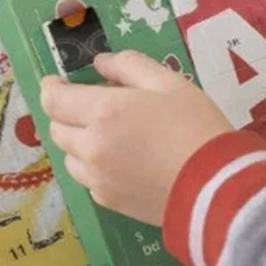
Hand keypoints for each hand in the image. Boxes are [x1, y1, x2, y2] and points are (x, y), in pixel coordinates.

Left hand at [39, 50, 232, 225]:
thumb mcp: (168, 82)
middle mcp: (91, 147)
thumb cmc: (195, 125)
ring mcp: (97, 179)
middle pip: (57, 129)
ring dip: (79, 142)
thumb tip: (99, 63)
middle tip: (90, 106)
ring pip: (70, 157)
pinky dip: (95, 167)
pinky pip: (89, 180)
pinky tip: (123, 162)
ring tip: (108, 136)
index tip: (57, 82)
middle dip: (66, 113)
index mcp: (103, 112)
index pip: (53, 100)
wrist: (215, 185)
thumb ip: (129, 66)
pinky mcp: (109, 202)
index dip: (51, 87)